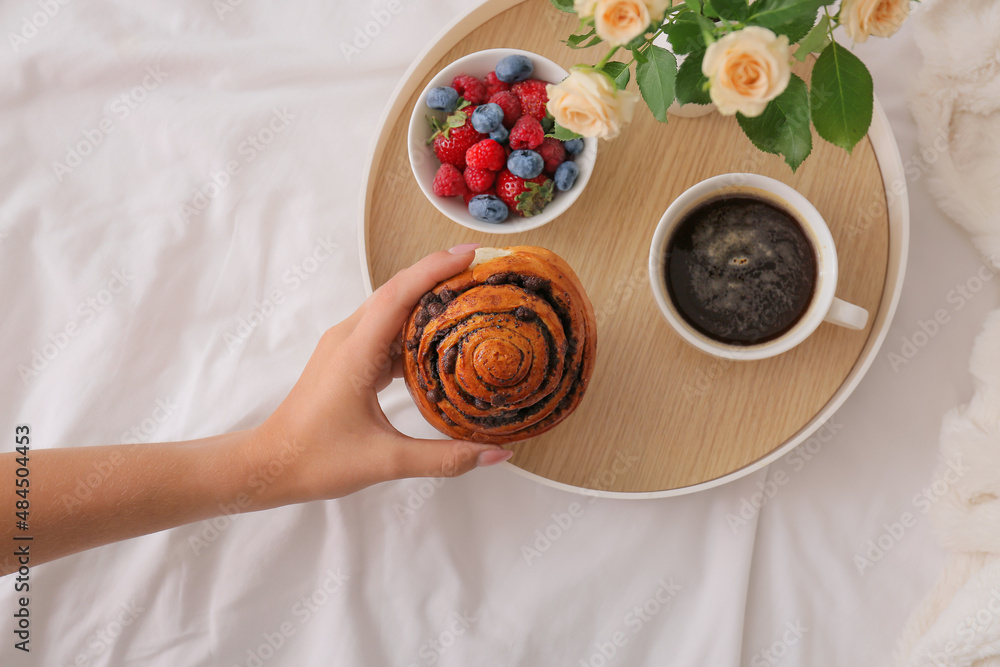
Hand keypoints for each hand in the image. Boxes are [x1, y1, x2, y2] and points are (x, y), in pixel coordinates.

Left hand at [247, 243, 512, 503]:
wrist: (268, 467)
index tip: (471, 254)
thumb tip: (497, 454)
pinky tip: (438, 339)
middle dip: (437, 274)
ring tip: (467, 297)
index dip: (434, 269)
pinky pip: (383, 330)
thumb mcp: (386, 461)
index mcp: (354, 352)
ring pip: (389, 308)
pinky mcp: (345, 359)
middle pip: (396, 291)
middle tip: (480, 270)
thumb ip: (445, 458)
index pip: (398, 295)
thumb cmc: (315, 460)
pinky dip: (412, 326)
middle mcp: (347, 339)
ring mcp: (344, 347)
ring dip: (425, 298)